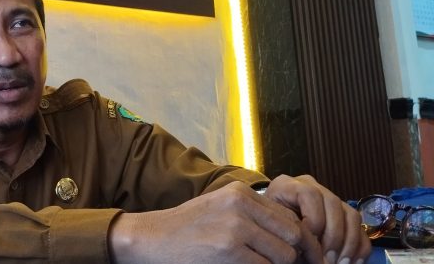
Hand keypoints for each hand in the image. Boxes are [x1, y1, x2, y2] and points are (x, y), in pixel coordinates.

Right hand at [109, 181, 322, 263]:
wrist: (153, 238)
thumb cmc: (187, 227)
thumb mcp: (221, 208)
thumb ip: (252, 215)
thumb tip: (292, 235)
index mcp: (240, 192)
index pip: (288, 215)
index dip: (295, 238)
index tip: (293, 253)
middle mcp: (241, 205)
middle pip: (293, 234)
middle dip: (293, 253)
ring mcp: (236, 228)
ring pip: (283, 254)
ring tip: (254, 263)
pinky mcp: (230, 251)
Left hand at [264, 175, 370, 263]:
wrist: (271, 227)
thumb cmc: (270, 227)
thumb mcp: (273, 227)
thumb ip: (290, 234)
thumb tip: (311, 252)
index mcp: (288, 186)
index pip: (309, 194)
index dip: (313, 220)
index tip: (307, 243)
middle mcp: (311, 187)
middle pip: (333, 203)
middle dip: (333, 236)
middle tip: (327, 260)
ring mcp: (330, 199)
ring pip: (351, 215)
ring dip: (349, 243)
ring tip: (339, 263)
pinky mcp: (343, 214)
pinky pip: (360, 228)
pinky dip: (359, 247)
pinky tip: (351, 262)